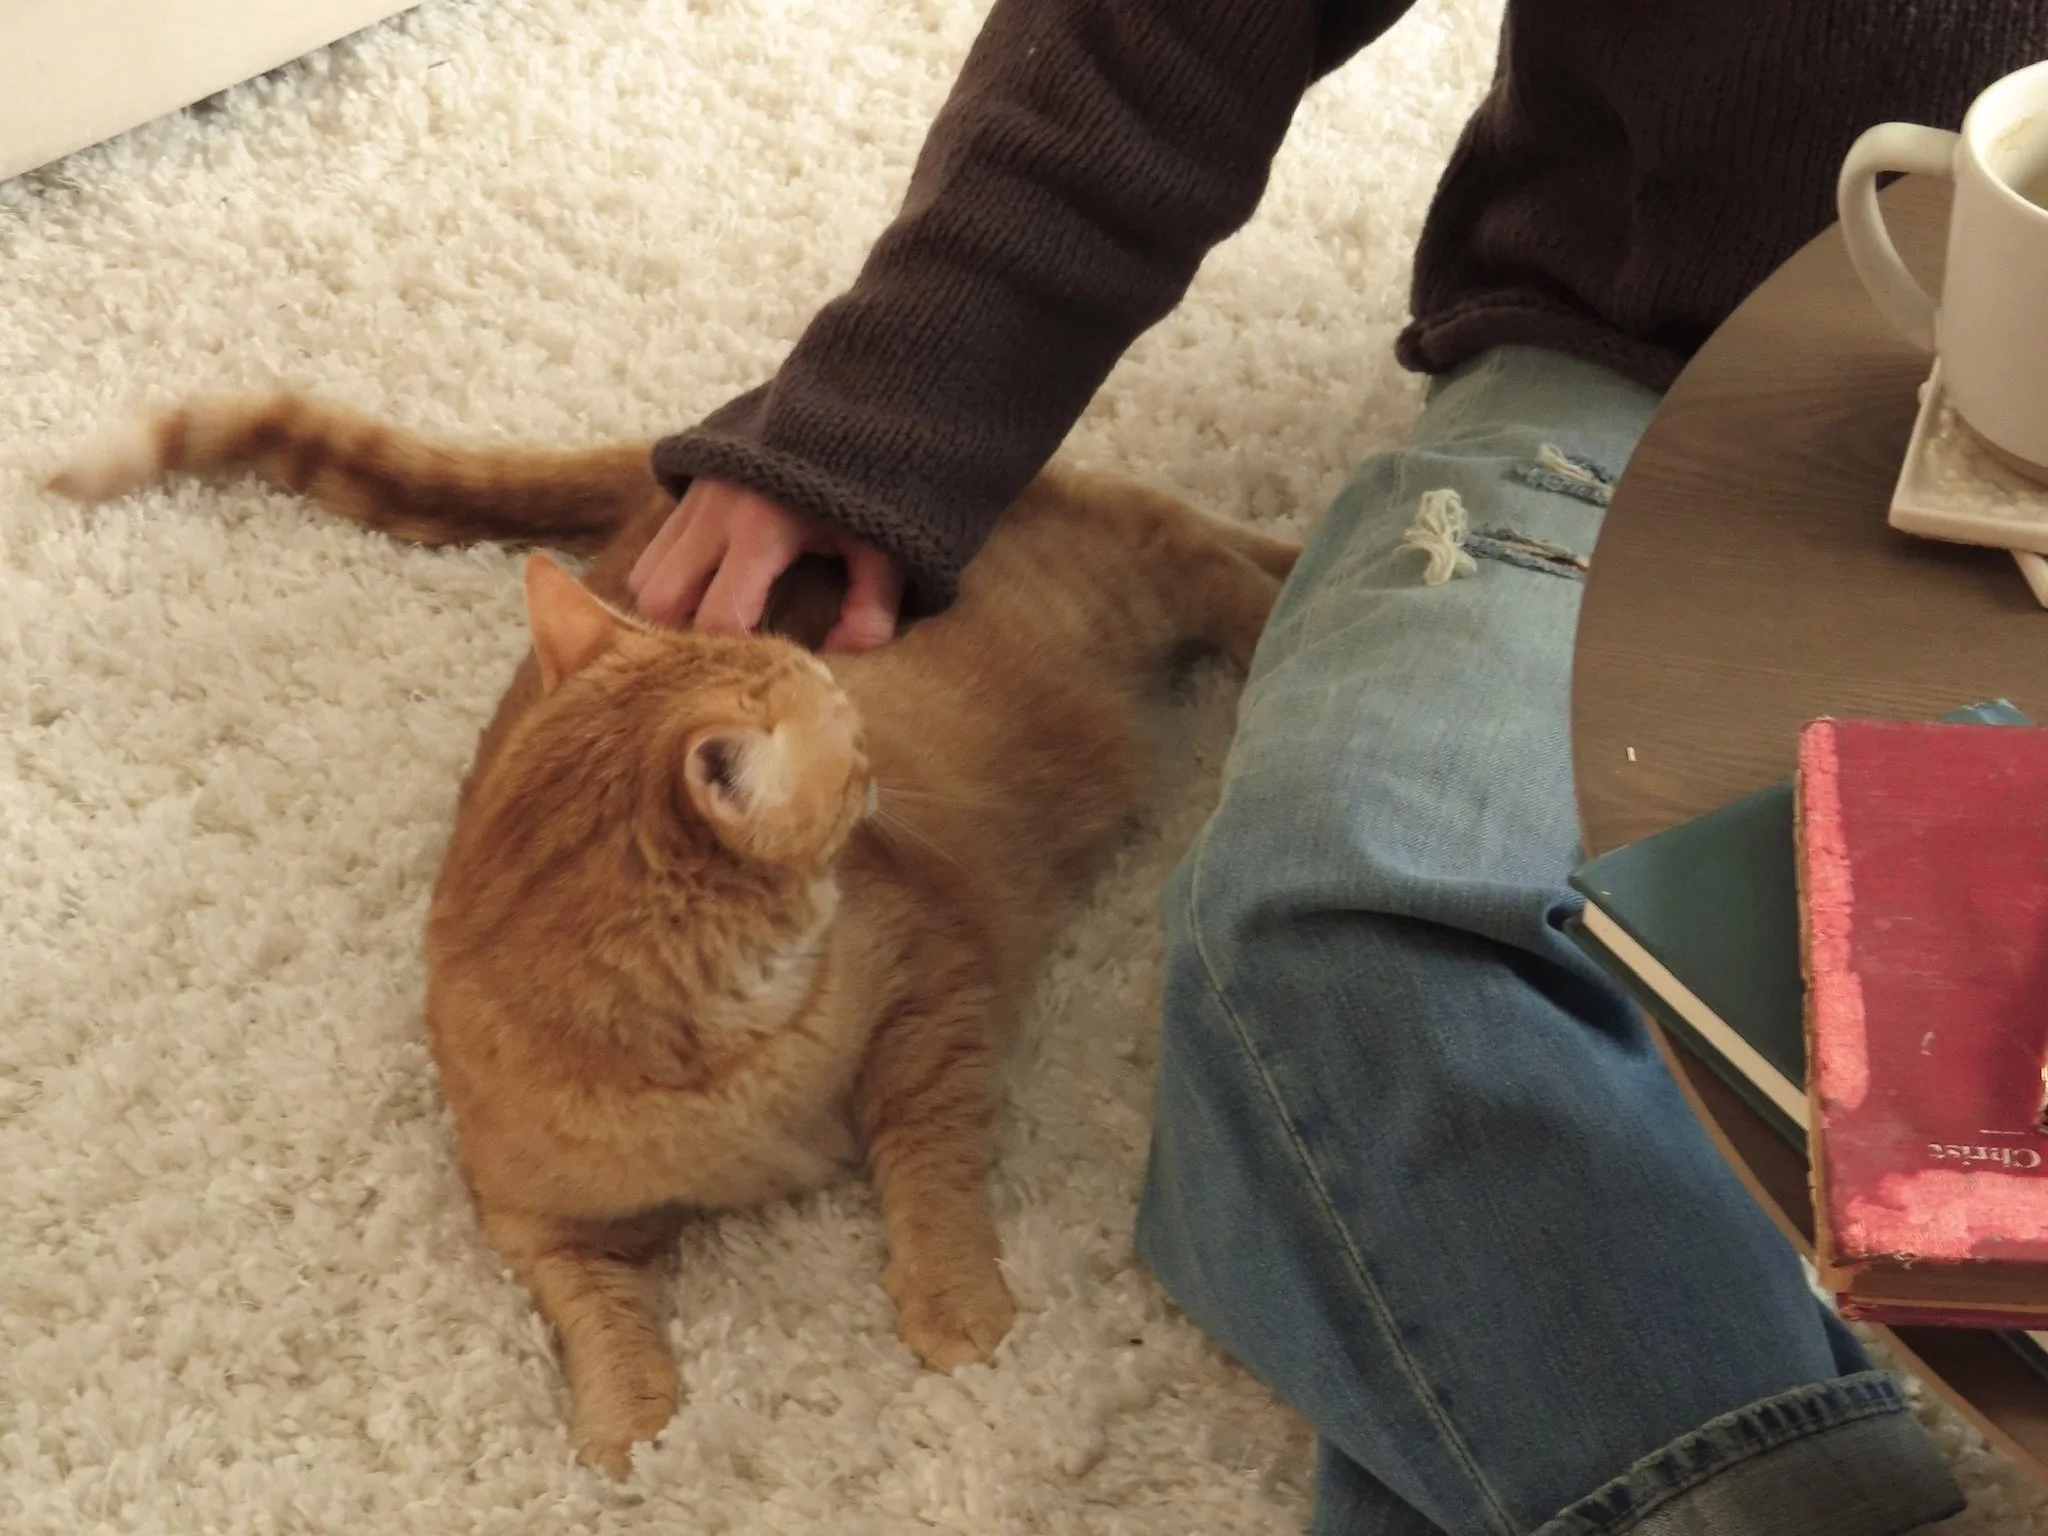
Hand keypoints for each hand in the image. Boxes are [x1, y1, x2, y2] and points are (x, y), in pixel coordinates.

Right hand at [628, 478, 904, 652]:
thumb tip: (838, 653)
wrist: (857, 401)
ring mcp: (693, 495)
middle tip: (728, 646)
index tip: (762, 660)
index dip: (735, 651)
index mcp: (761, 530)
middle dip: (685, 632)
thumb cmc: (873, 482)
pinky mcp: (688, 484)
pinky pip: (655, 545)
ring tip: (715, 618)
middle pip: (658, 600)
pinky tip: (710, 582)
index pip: (718, 616)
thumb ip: (872, 609)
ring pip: (645, 573)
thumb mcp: (886, 547)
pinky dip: (671, 573)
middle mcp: (713, 513)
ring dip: (672, 603)